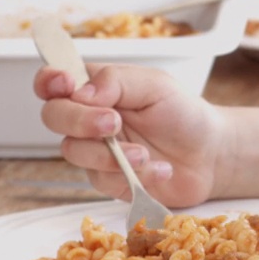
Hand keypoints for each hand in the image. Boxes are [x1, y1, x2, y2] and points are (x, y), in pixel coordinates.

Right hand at [34, 64, 227, 206]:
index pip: (54, 80)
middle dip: (79, 120)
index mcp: (96, 87)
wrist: (210, 154)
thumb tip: (82, 92)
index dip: (49, 81)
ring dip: (108, 154)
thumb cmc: (183, 113)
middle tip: (113, 122)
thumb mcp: (156, 85)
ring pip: (73, 151)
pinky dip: (132, 175)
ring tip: (145, 154)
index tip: (66, 84)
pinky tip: (159, 168)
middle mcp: (88, 117)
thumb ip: (117, 81)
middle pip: (53, 115)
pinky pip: (101, 179)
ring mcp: (95, 150)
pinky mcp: (107, 179)